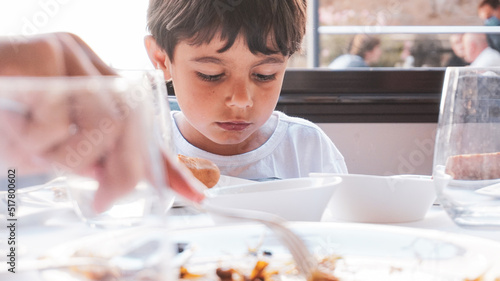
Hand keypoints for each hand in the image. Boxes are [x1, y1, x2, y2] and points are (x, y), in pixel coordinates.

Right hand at [0, 32, 204, 212]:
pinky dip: (40, 137)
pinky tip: (16, 127)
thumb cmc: (2, 118)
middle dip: (125, 170)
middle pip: (135, 125)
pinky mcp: (52, 50)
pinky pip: (63, 114)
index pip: (143, 129)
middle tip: (106, 198)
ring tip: (38, 151)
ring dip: (73, 155)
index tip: (195, 192)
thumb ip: (86, 159)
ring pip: (107, 122)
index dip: (168, 164)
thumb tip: (113, 177)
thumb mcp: (50, 149)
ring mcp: (76, 56)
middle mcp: (93, 68)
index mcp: (96, 89)